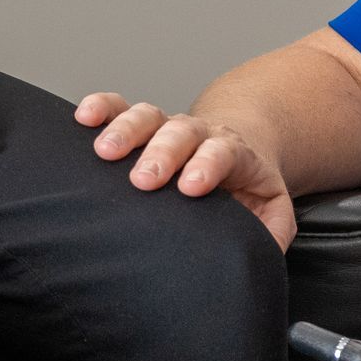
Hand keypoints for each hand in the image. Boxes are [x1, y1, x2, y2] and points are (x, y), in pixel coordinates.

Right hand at [74, 93, 296, 250]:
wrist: (237, 150)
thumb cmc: (247, 187)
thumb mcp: (271, 208)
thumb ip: (274, 229)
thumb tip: (265, 252)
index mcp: (235, 154)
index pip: (225, 153)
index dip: (208, 165)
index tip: (191, 186)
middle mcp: (200, 135)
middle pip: (183, 133)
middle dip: (163, 154)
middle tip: (144, 179)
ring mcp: (169, 127)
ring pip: (149, 116)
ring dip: (126, 130)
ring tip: (105, 151)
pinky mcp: (142, 125)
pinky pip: (120, 108)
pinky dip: (103, 109)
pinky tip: (85, 117)